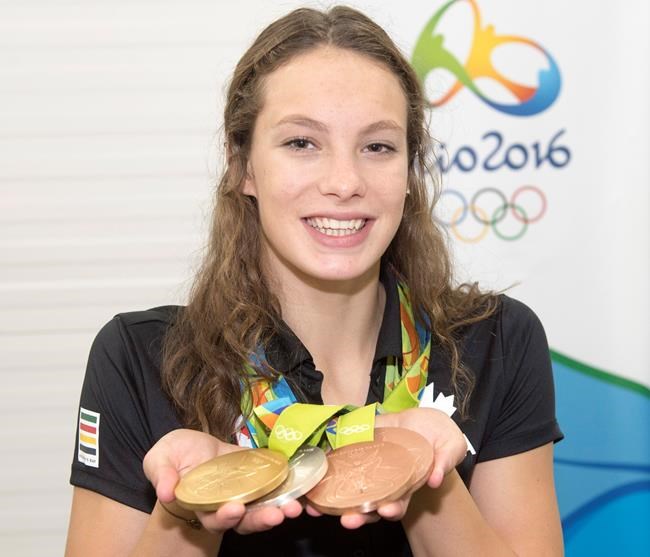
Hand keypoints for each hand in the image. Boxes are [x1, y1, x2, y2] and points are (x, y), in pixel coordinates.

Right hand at [143, 428, 302, 533]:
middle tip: (278, 514)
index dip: (225, 517)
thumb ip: (162, 476)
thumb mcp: (159, 460)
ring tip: (295, 506)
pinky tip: (301, 483)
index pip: (215, 519)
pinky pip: (274, 483)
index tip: (235, 508)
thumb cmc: (172, 457)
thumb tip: (166, 491)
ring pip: (263, 506)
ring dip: (280, 507)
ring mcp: (245, 490)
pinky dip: (287, 486)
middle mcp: (226, 504)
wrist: (190, 447)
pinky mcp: (258, 473)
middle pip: (245, 520)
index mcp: (202, 506)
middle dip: (262, 519)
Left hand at [312, 408, 465, 528]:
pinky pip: (342, 455)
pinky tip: (316, 466)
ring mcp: (370, 464)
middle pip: (369, 503)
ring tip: (319, 506)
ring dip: (334, 497)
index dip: (391, 510)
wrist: (428, 420)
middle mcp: (385, 481)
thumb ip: (445, 462)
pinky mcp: (360, 444)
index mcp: (407, 486)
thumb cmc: (442, 439)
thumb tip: (435, 478)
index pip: (397, 504)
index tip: (386, 511)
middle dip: (358, 513)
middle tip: (349, 520)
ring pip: (350, 485)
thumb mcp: (451, 448)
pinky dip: (328, 461)